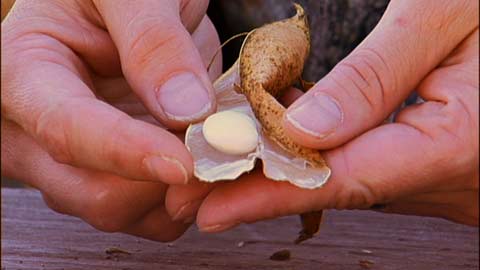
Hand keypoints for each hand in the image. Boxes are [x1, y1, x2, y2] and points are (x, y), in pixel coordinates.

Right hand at [1, 0, 221, 240]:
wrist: (126, 9)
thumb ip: (154, 41)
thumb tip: (186, 108)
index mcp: (25, 74)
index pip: (66, 129)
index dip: (127, 151)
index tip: (184, 162)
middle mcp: (38, 132)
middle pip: (94, 191)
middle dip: (164, 182)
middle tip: (224, 151)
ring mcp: (76, 163)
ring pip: (126, 211)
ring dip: (182, 192)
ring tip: (218, 145)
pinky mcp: (112, 178)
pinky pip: (150, 213)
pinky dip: (187, 198)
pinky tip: (207, 160)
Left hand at [165, 0, 477, 229]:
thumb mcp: (442, 17)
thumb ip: (375, 77)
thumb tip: (302, 130)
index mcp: (457, 142)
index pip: (344, 177)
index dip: (272, 195)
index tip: (212, 207)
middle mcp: (451, 180)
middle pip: (341, 188)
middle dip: (266, 189)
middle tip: (198, 192)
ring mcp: (446, 182)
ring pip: (353, 183)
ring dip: (291, 173)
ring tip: (229, 166)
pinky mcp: (438, 171)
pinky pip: (371, 171)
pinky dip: (324, 160)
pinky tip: (287, 144)